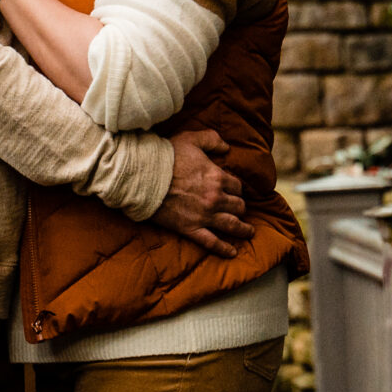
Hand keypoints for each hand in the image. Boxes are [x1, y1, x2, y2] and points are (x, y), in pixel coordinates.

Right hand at [156, 129, 252, 258]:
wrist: (143, 176)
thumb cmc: (167, 156)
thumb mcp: (192, 139)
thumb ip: (212, 140)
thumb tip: (226, 147)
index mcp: (217, 177)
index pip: (237, 186)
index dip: (236, 188)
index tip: (233, 191)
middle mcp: (215, 198)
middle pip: (238, 206)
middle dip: (240, 207)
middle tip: (239, 209)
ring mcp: (204, 215)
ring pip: (231, 225)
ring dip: (243, 229)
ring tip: (249, 232)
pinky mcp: (190, 228)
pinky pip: (212, 242)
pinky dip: (224, 249)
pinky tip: (232, 252)